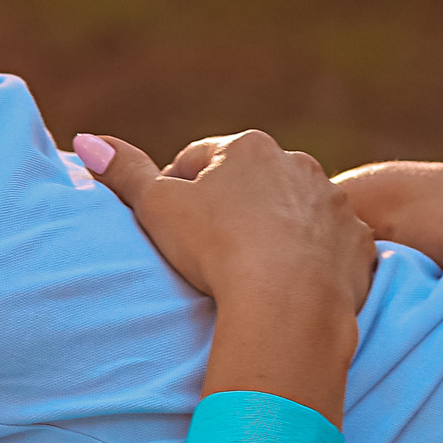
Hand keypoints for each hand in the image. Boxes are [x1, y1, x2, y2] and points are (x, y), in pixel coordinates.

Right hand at [78, 130, 374, 309]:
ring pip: (293, 213)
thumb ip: (122, 171)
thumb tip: (85, 141)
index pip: (199, 160)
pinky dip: (311, 260)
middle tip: (208, 251)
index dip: (177, 192)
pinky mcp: (358, 242)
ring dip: (273, 232)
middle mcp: (298, 164)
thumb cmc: (215, 247)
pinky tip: (289, 285)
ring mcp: (333, 203)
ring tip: (249, 272)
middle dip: (231, 209)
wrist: (289, 301)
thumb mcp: (155, 207)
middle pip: (251, 183)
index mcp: (247, 147)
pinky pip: (329, 245)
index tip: (171, 226)